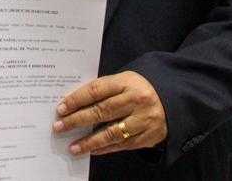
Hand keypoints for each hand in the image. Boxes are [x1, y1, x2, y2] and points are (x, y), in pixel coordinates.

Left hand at [53, 70, 167, 155]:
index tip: (61, 108)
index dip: (77, 99)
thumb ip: (103, 90)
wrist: (172, 100)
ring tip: (73, 147)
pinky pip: (122, 144)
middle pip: (102, 111)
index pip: (96, 90)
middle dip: (77, 120)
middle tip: (59, 127)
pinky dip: (105, 148)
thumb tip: (74, 103)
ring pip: (111, 132)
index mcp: (127, 82)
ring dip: (89, 141)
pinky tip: (92, 150)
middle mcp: (136, 100)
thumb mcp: (124, 81)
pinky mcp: (148, 136)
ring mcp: (143, 119)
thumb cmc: (139, 89)